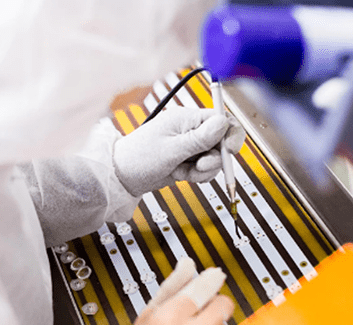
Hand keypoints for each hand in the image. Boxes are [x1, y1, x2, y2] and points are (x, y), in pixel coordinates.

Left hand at [113, 107, 244, 196]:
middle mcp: (190, 130)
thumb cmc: (139, 158)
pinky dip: (197, 176)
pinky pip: (204, 169)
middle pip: (220, 142)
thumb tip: (224, 122)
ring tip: (185, 172)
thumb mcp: (172, 149)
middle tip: (199, 166)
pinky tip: (181, 176)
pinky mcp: (187, 161)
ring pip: (213, 158)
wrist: (122, 177)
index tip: (230, 151)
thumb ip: (200, 138)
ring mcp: (189, 146)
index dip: (230, 135)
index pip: (221, 119)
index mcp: (187, 118)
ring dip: (204, 170)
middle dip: (214, 158)